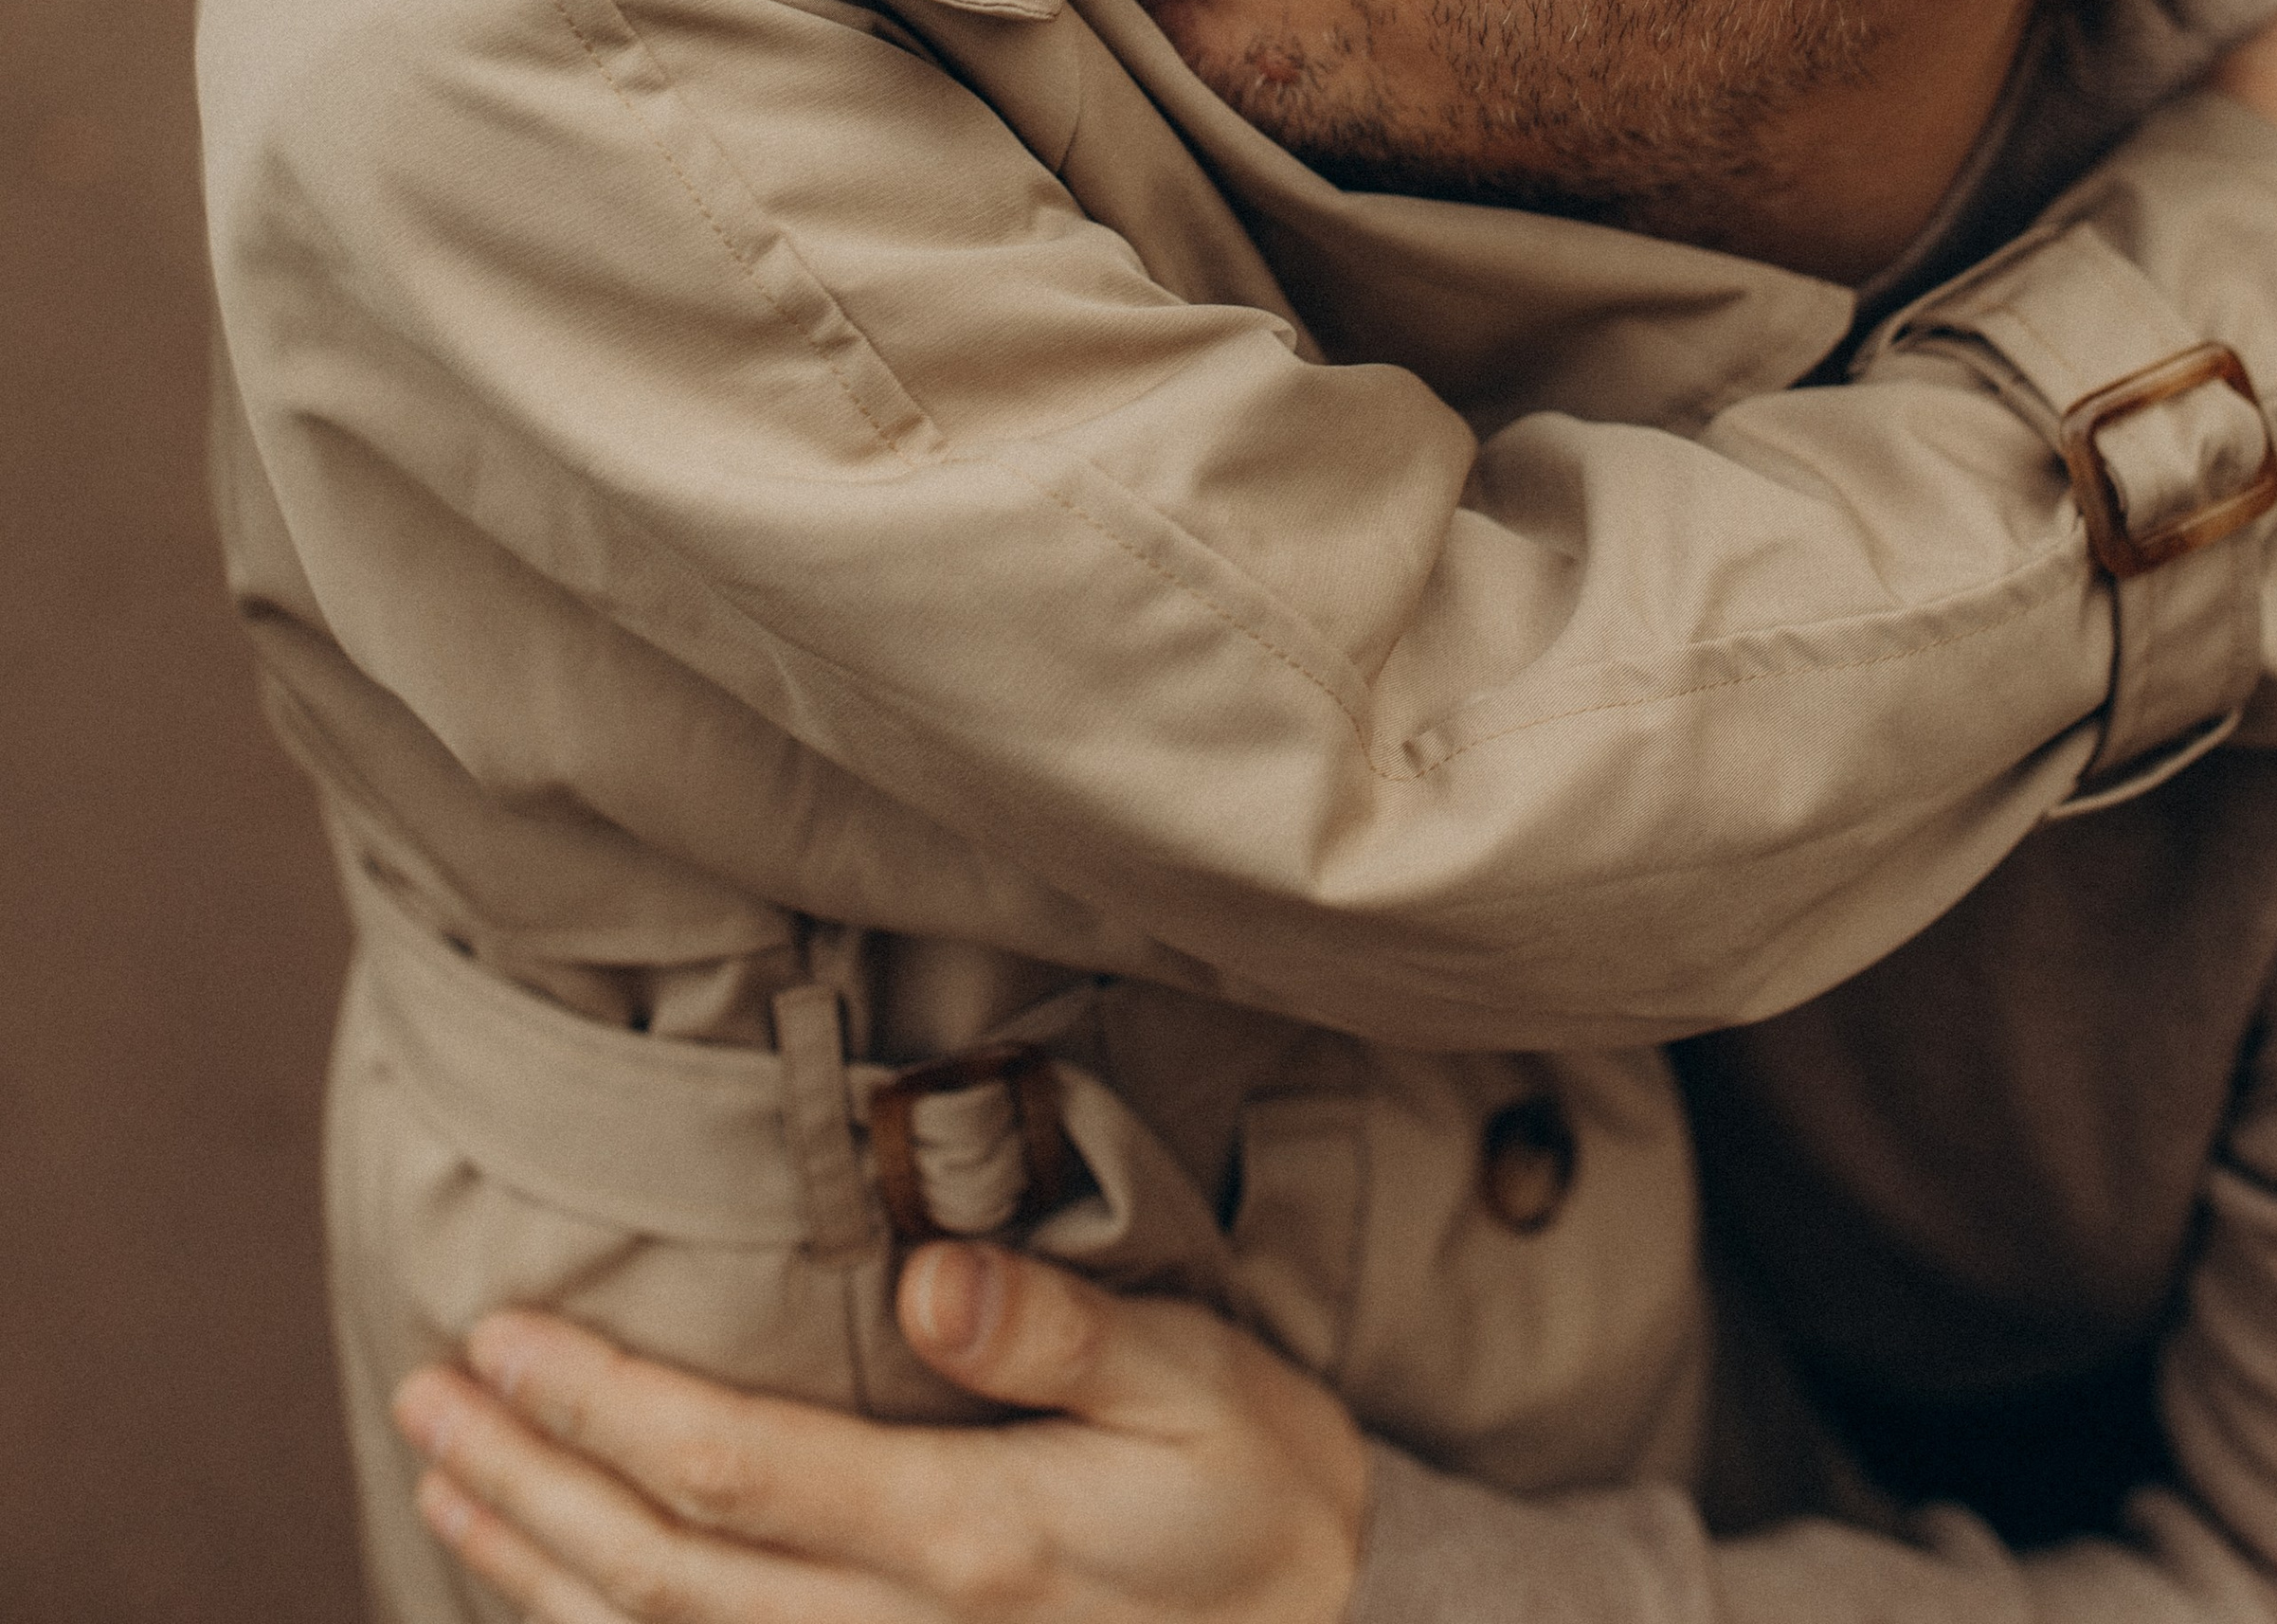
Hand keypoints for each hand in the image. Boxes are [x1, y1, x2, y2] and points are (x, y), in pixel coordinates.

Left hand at [391, 1244, 1368, 1623]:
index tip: (506, 1332)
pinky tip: (547, 1598)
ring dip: (532, 1572)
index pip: (730, 1474)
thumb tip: (924, 1280)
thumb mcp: (1194, 1382)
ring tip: (443, 1482)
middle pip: (659, 1578)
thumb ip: (1057, 1332)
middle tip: (429, 1391)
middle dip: (527, 1481)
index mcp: (969, 1540)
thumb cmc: (1252, 1491)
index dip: (600, 1406)